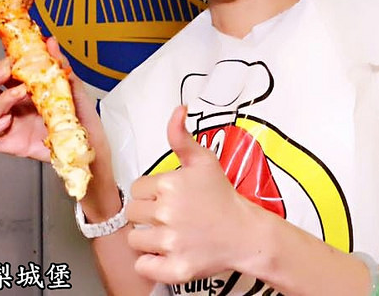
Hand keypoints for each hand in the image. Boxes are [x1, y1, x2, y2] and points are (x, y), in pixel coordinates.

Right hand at [0, 37, 111, 168]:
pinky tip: (5, 122)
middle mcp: (15, 105)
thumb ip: (59, 64)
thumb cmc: (79, 115)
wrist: (89, 142)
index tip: (13, 58)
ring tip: (20, 94)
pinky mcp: (11, 143)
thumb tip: (50, 42)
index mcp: (26, 88)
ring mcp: (12, 124)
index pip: (3, 72)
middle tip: (6, 71)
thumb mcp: (73, 86)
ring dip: (2, 98)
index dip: (3, 64)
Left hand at [125, 106, 255, 283]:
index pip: (137, 188)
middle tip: (169, 216)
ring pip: (135, 240)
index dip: (150, 192)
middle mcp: (167, 213)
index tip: (167, 197)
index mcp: (170, 184)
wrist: (247, 233)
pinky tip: (166, 253)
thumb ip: (181, 136)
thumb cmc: (223, 197)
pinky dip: (150, 263)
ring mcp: (171, 242)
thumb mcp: (204, 161)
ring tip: (169, 234)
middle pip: (132, 214)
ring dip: (147, 238)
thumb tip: (178, 110)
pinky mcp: (176, 268)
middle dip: (147, 214)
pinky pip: (143, 266)